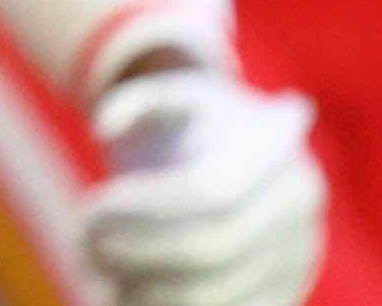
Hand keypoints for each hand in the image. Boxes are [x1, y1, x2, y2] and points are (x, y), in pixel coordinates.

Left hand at [78, 59, 324, 305]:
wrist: (242, 161)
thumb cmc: (192, 127)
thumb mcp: (169, 96)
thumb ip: (134, 101)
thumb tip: (104, 128)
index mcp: (277, 157)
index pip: (209, 191)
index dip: (142, 207)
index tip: (89, 209)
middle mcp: (298, 218)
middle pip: (210, 251)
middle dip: (135, 251)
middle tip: (83, 242)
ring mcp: (294, 268)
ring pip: (211, 299)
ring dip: (142, 289)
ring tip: (100, 265)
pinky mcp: (277, 301)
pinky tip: (123, 290)